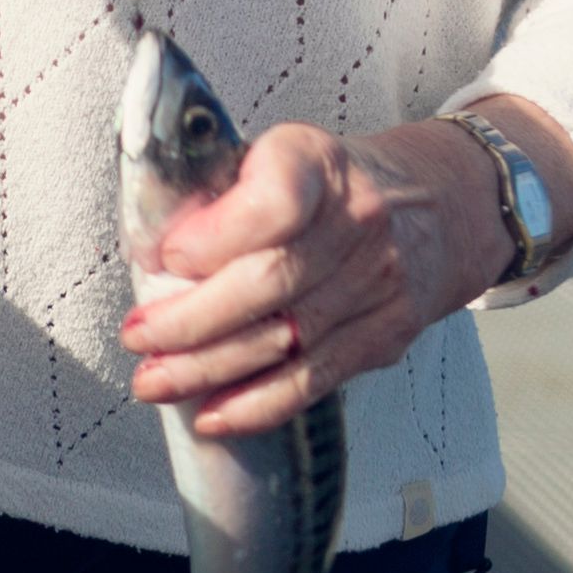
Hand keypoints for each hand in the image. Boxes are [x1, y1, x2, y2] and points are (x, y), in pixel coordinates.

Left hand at [119, 119, 517, 438]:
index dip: (215, 236)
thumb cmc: (326, 184)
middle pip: (270, 283)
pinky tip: (212, 416)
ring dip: (209, 371)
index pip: (274, 201)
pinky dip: (257, 406)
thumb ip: (217, 192)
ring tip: (155, 381)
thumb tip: (148, 256)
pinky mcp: (385, 336)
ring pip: (285, 341)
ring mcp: (378, 283)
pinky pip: (313, 381)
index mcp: (317, 162)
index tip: (164, 256)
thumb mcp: (274, 157)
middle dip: (190, 321)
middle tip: (137, 338)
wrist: (435, 208)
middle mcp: (358, 221)